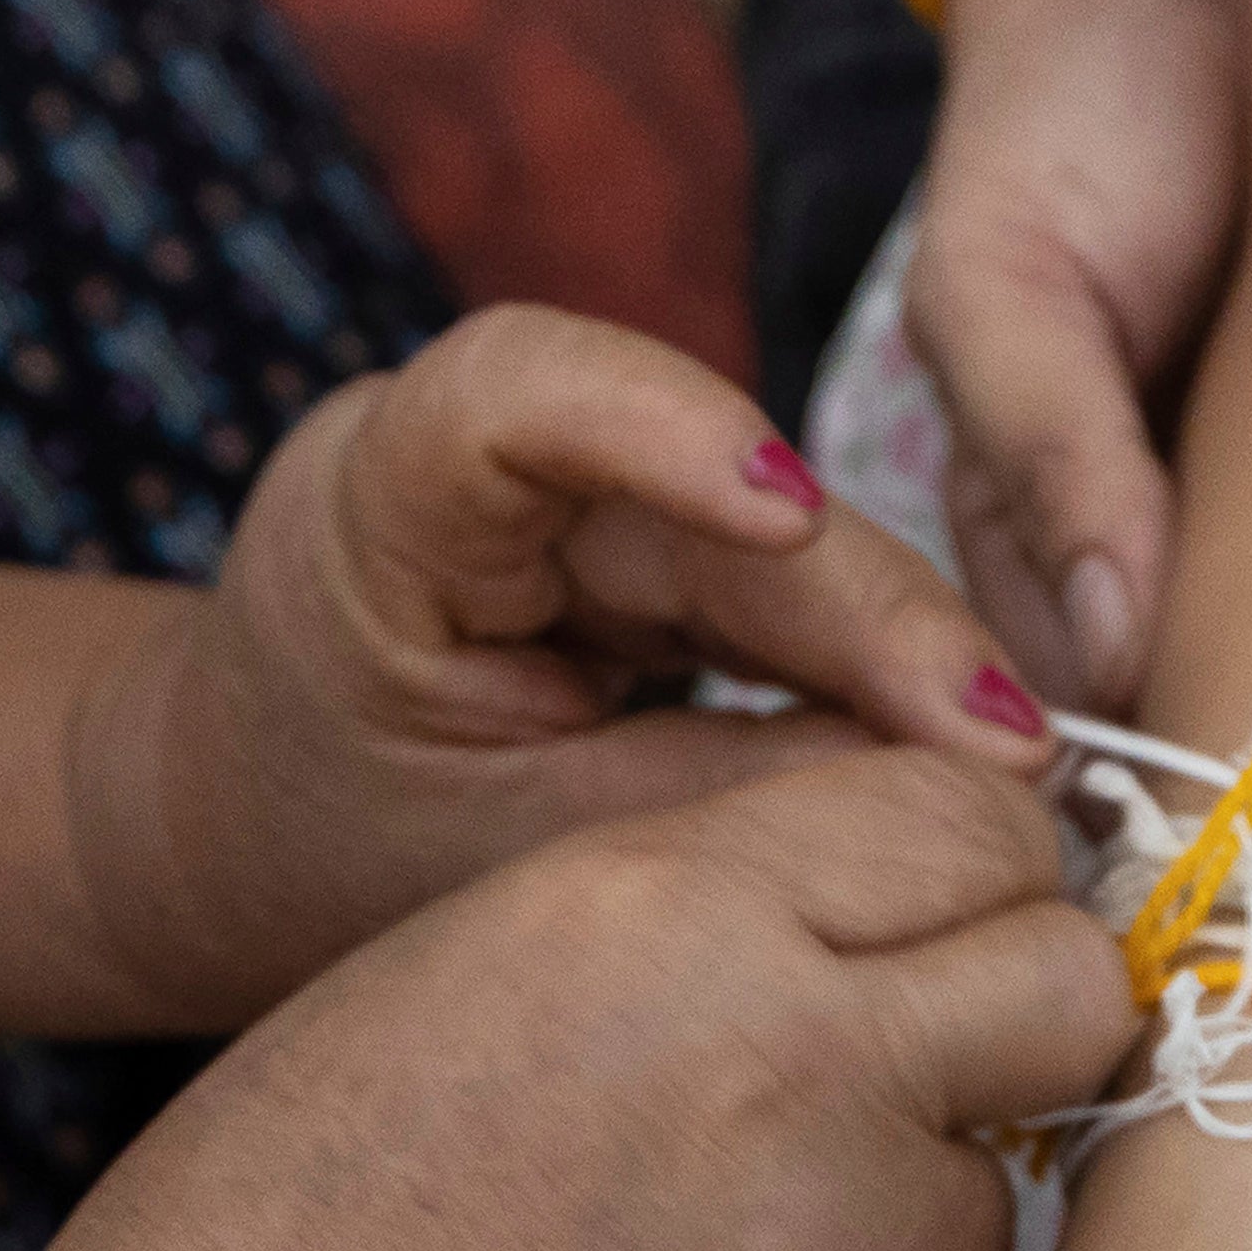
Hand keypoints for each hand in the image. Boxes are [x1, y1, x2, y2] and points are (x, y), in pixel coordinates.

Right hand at [0, 752, 1133, 1250]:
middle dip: (1013, 1022)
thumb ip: (720, 902)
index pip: (979, 823)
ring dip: (892, 1221)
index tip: (927, 918)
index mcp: (682, 909)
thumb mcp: (485, 951)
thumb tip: (916, 903)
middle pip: (1067, 994)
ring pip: (980, 1211)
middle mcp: (798, 1072)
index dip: (968, 872)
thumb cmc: (296, 1208)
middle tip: (904, 1066)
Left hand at [67, 305, 1065, 1019]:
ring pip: (784, 541)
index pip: (521, 391)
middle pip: (715, 490)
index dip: (662, 424)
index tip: (788, 506)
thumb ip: (700, 808)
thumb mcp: (489, 859)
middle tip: (1015, 749)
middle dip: (872, 615)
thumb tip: (944, 791)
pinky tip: (971, 753)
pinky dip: (873, 671)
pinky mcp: (655, 548)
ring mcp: (587, 491)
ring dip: (903, 648)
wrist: (231, 842)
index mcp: (378, 498)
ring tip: (1020, 766)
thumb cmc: (317, 851)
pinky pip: (788, 592)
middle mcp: (494, 454)